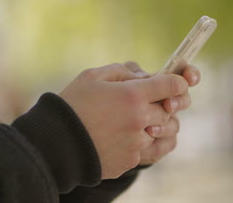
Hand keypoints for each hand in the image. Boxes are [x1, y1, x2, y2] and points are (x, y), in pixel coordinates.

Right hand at [59, 63, 188, 178]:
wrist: (54, 143)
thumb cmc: (71, 105)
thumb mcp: (92, 76)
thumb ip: (122, 71)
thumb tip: (143, 76)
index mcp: (132, 95)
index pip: (172, 86)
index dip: (178, 81)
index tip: (175, 82)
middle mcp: (139, 120)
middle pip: (170, 110)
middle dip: (165, 102)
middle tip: (150, 100)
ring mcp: (136, 144)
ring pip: (164, 132)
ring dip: (158, 124)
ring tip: (142, 120)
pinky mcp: (130, 161)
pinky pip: (150, 151)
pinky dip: (145, 142)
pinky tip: (132, 137)